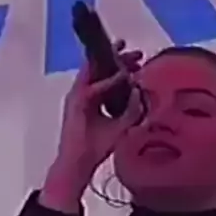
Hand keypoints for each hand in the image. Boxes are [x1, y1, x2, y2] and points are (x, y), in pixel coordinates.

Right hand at [40, 42, 144, 212]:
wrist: (80, 163)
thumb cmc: (96, 148)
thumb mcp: (122, 125)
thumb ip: (132, 109)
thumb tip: (139, 91)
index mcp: (95, 100)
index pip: (108, 77)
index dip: (123, 67)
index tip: (139, 62)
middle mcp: (85, 95)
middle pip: (101, 69)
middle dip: (119, 58)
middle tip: (136, 53)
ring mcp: (78, 96)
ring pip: (94, 70)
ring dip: (110, 60)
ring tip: (126, 52)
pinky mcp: (75, 102)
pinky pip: (92, 86)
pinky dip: (107, 80)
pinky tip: (122, 75)